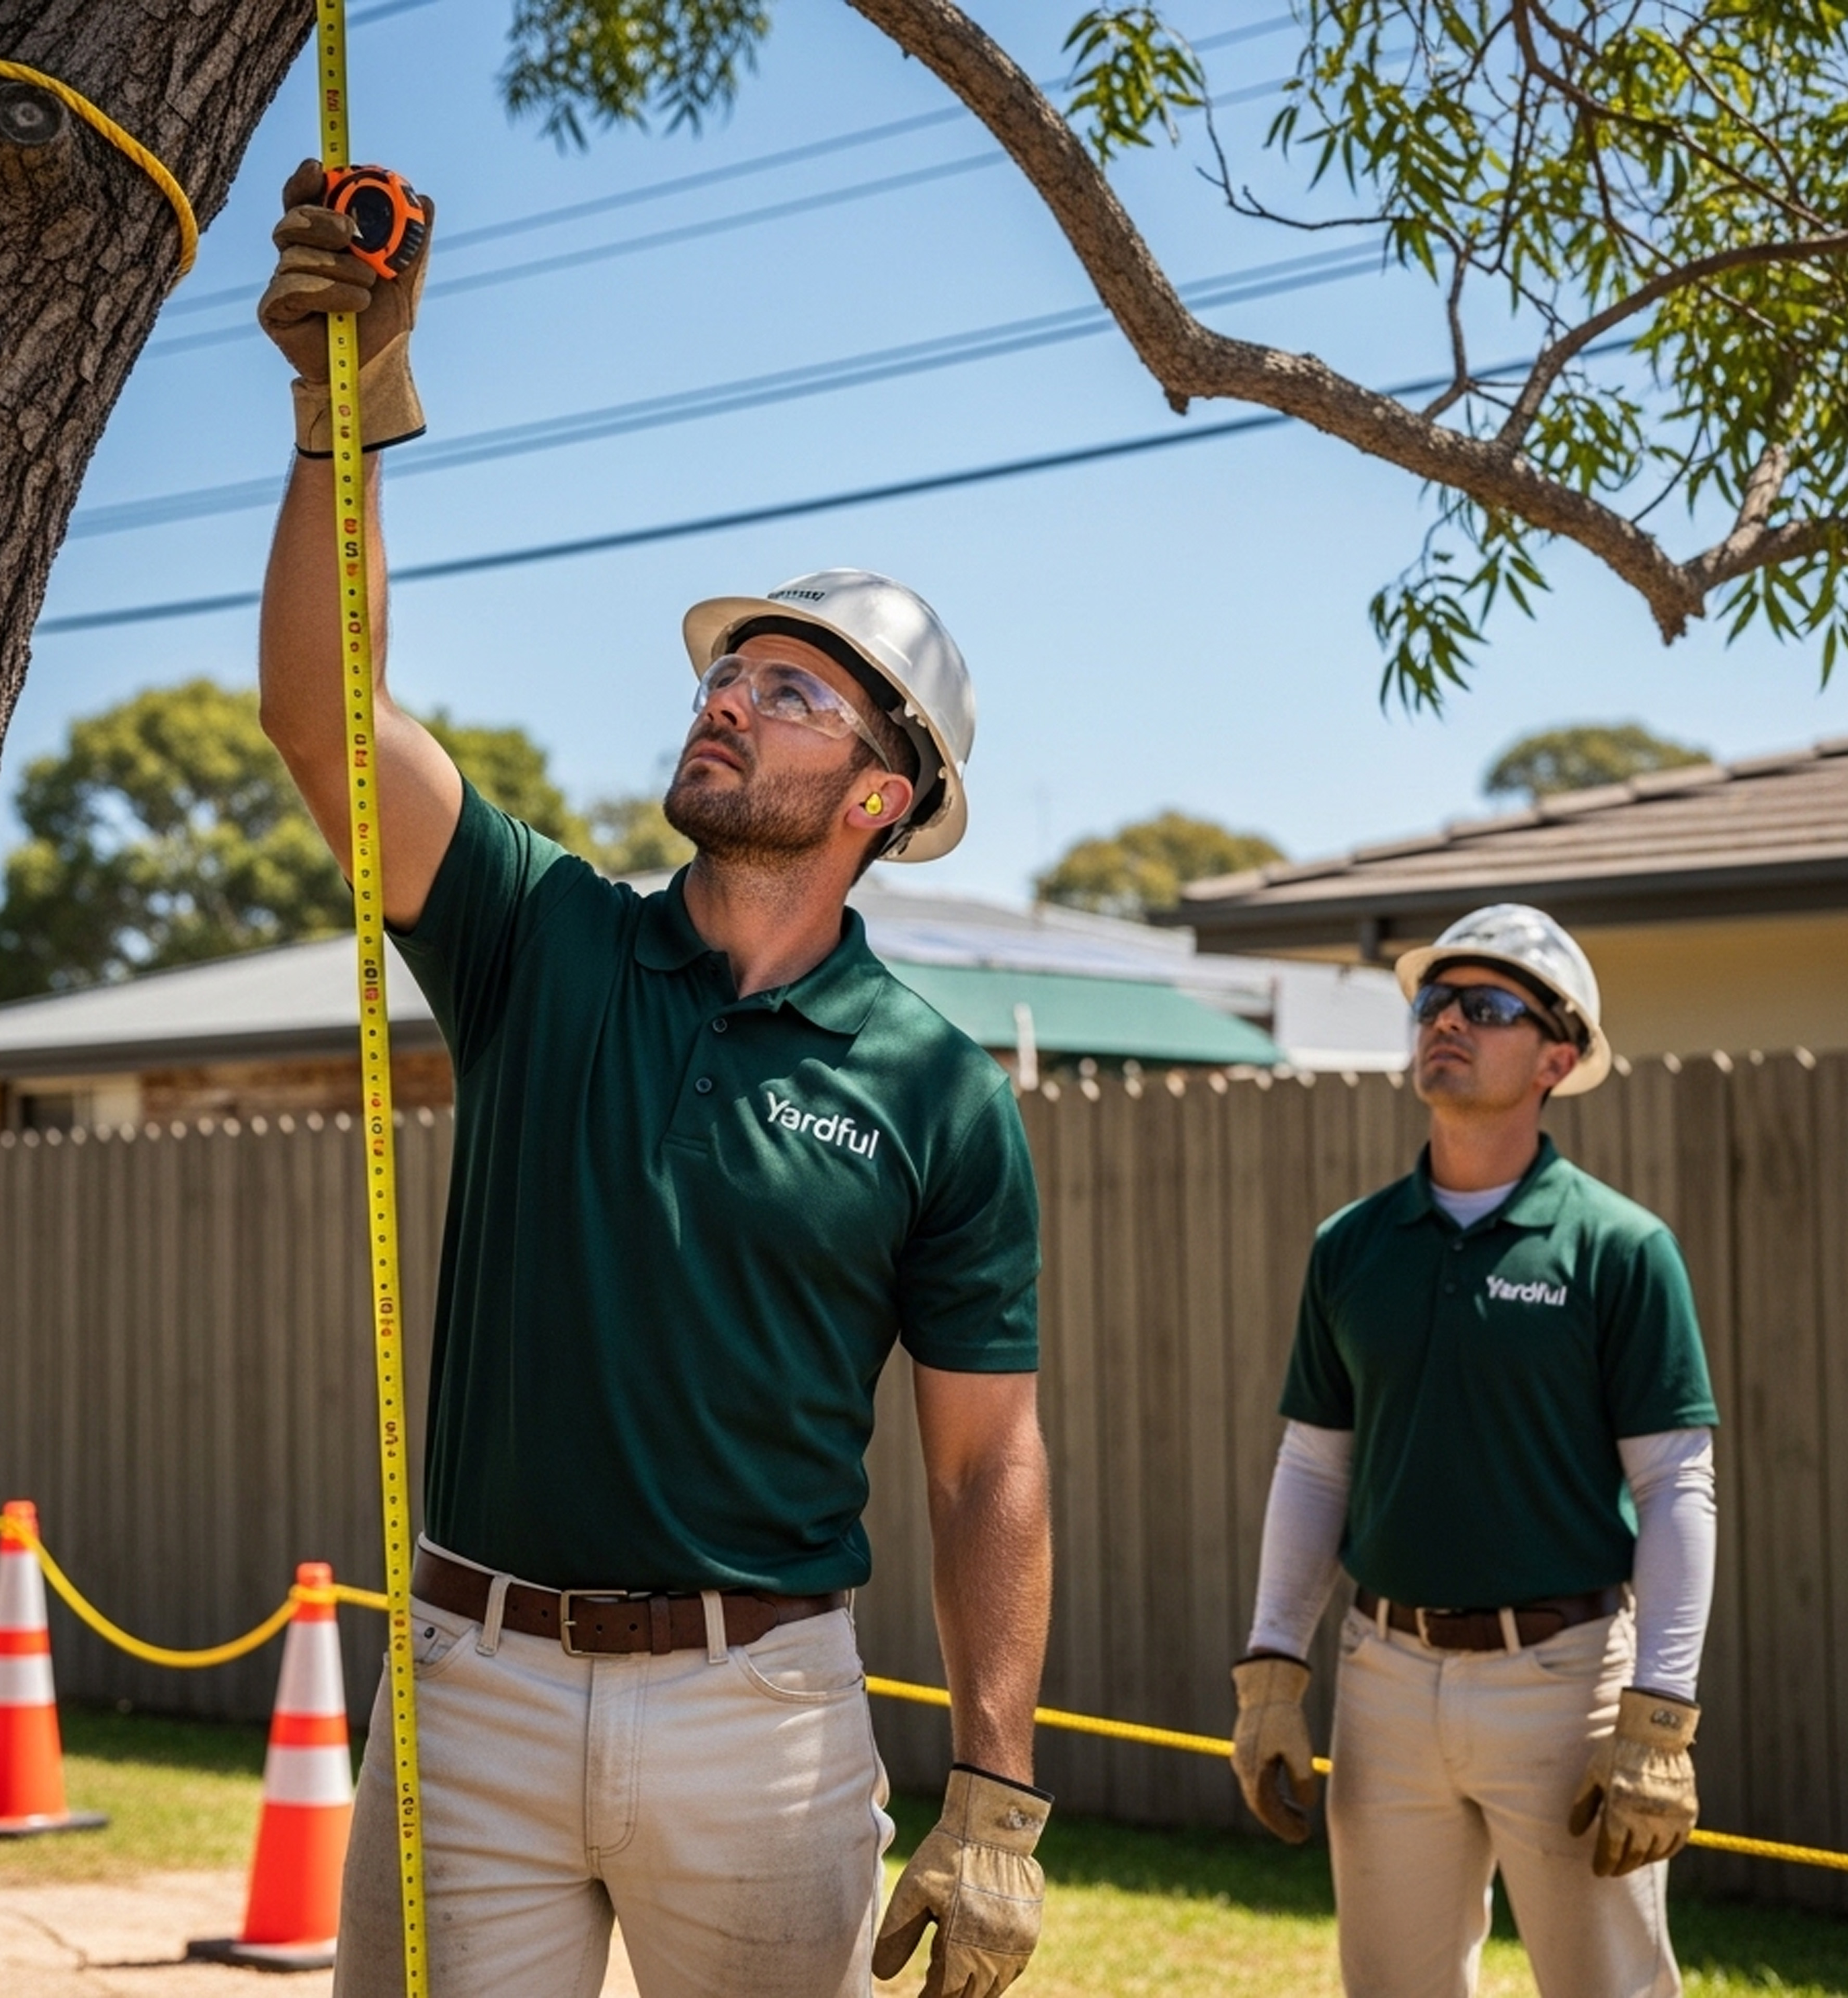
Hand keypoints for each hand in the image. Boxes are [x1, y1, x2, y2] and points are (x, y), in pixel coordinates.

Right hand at [256, 159, 432, 453]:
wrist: (379, 369)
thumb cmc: (386, 321)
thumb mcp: (406, 275)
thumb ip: (412, 238)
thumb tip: (425, 201)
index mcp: (321, 240)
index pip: (302, 199)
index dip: (304, 181)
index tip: (319, 168)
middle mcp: (296, 256)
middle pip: (292, 219)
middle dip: (321, 219)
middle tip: (352, 231)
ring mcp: (282, 282)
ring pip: (294, 254)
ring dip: (337, 266)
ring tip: (368, 285)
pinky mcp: (274, 310)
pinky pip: (291, 286)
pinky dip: (328, 291)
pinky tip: (356, 303)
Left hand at [872, 1765, 1048, 1997]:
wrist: (993, 1825)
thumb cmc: (948, 1855)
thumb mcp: (913, 1890)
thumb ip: (897, 1935)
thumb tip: (881, 1974)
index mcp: (961, 1945)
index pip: (943, 1993)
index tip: (919, 1997)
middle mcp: (992, 1953)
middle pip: (969, 1995)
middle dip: (950, 1996)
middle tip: (934, 1991)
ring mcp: (1015, 1945)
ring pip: (993, 1987)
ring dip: (974, 1991)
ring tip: (956, 1986)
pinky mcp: (1029, 1932)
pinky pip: (1013, 1970)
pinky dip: (996, 1977)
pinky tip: (982, 1969)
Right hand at [1231, 1654, 1319, 1842]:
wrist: (1267, 1686)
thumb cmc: (1285, 1717)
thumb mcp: (1300, 1750)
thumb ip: (1302, 1781)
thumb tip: (1305, 1804)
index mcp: (1253, 1769)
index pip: (1266, 1808)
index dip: (1284, 1825)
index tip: (1303, 1836)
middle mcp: (1243, 1766)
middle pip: (1259, 1803)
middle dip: (1280, 1820)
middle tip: (1302, 1831)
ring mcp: (1241, 1757)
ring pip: (1256, 1792)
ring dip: (1275, 1807)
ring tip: (1298, 1815)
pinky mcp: (1246, 1748)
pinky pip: (1255, 1779)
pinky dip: (1270, 1792)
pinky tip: (1284, 1793)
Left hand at [1569, 1687, 1699, 1876]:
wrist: (1655, 1732)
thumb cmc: (1619, 1751)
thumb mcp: (1593, 1774)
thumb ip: (1584, 1805)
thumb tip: (1573, 1833)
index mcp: (1621, 1809)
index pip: (1612, 1848)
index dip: (1604, 1863)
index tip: (1598, 1870)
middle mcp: (1648, 1818)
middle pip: (1634, 1854)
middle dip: (1621, 1866)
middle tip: (1613, 1870)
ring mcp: (1671, 1817)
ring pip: (1655, 1852)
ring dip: (1641, 1860)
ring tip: (1630, 1860)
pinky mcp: (1687, 1813)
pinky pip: (1676, 1844)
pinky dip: (1664, 1852)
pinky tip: (1653, 1851)